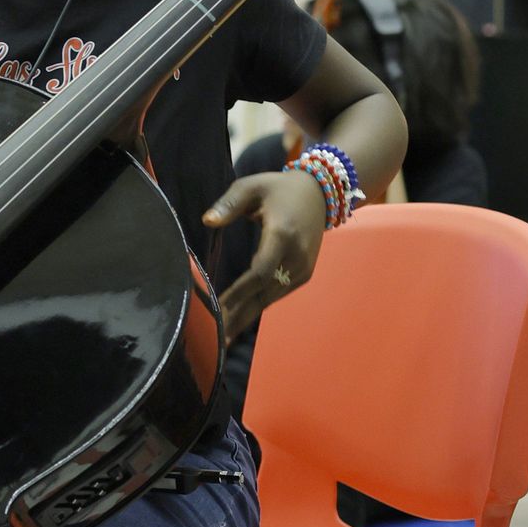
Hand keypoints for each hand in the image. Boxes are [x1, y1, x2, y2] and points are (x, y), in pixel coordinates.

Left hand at [204, 171, 328, 343]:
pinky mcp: (304, 274)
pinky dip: (257, 308)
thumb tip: (208, 221)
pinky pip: (277, 294)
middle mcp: (296, 257)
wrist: (320, 194)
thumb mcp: (252, 186)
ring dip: (246, 317)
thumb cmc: (278, 189)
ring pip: (270, 298)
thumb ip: (229, 203)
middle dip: (238, 315)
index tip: (217, 308)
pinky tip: (240, 322)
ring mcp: (302, 268)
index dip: (239, 292)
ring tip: (222, 339)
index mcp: (283, 235)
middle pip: (264, 293)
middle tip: (214, 339)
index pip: (259, 272)